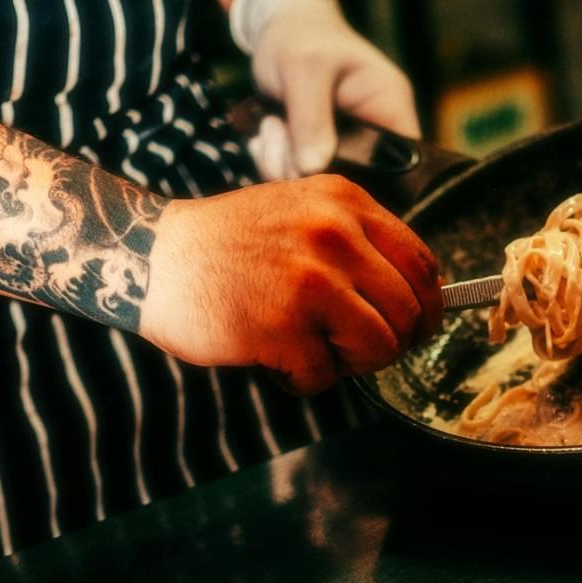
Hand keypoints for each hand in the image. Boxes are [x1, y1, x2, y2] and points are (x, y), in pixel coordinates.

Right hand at [140, 175, 442, 393]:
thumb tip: (416, 296)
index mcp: (346, 203)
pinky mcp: (282, 323)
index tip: (417, 328)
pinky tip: (275, 358)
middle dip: (391, 343)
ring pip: (379, 347)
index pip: (422, 263)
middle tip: (356, 348)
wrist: (153, 256)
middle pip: (408, 312)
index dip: (428, 306)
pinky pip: (324, 376)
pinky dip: (303, 379)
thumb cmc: (230, 245)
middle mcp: (335, 233)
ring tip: (314, 351)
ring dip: (351, 364)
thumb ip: (357, 242)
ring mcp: (311, 278)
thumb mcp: (303, 213)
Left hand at [232, 0, 418, 178]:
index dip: (368, 181)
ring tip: (273, 123)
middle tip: (279, 130)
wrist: (277, 28)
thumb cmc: (302, 37)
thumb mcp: (305, 68)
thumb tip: (313, 168)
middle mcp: (375, 136)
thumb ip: (311, 118)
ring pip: (315, 183)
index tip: (321, 166)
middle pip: (352, 183)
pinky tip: (268, 129)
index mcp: (392, 111)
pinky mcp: (316, 154)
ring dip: (281, 161)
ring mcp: (344, 148)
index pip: (402, 167)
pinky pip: (294, 177)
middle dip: (306, 167)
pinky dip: (272, 159)